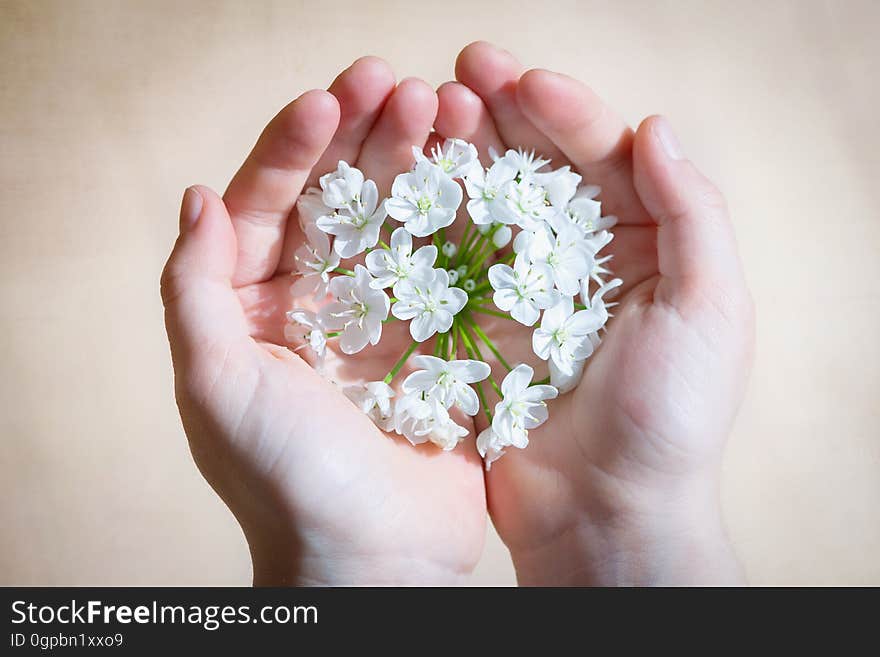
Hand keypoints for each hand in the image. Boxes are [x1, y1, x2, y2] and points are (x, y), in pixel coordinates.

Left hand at [161, 58, 485, 584]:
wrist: (374, 560)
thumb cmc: (286, 480)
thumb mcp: (216, 384)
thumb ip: (194, 290)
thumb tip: (196, 198)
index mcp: (254, 308)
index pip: (267, 206)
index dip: (291, 149)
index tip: (329, 101)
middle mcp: (315, 305)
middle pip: (337, 200)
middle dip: (364, 138)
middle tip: (399, 83)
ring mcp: (381, 319)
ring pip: (397, 222)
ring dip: (418, 165)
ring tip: (446, 109)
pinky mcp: (436, 340)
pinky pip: (448, 266)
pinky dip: (461, 220)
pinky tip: (479, 175)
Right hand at [436, 42, 753, 584]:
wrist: (603, 513)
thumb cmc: (668, 418)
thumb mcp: (710, 310)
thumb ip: (692, 215)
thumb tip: (656, 127)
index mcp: (641, 245)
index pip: (602, 158)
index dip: (564, 112)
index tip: (520, 79)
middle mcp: (577, 259)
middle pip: (535, 169)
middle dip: (500, 116)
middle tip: (458, 74)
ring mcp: (519, 290)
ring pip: (485, 203)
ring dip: (457, 155)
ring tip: (424, 110)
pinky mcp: (473, 326)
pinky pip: (448, 260)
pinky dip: (427, 219)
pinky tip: (402, 181)